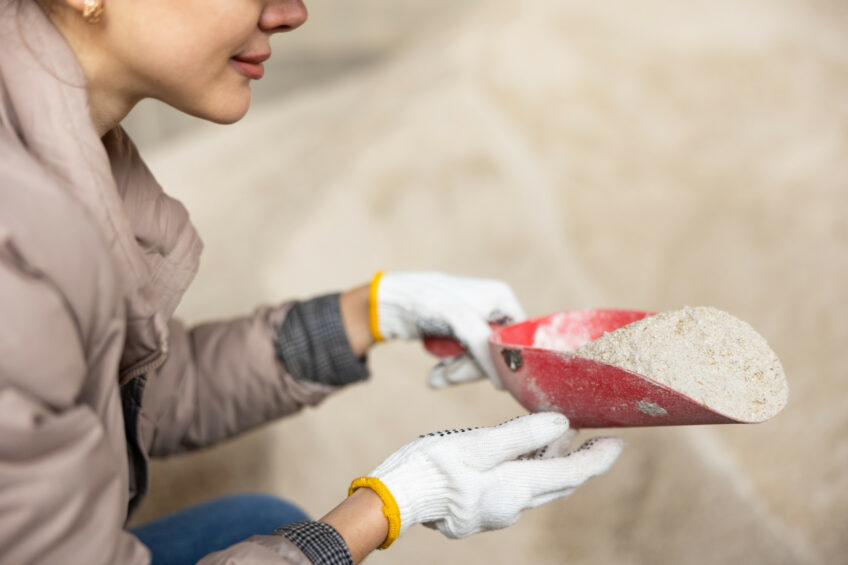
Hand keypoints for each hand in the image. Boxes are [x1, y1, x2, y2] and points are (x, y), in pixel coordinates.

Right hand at [350, 413, 622, 542]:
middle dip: (580, 461)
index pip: (571, 475)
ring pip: (538, 485)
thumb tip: (562, 424)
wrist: (395, 498)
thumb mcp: (477, 444)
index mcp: (515, 488)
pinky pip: (517, 488)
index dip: (598, 459)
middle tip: (599, 439)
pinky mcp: (480, 508)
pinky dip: (530, 468)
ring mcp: (496, 511)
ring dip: (554, 462)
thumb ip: (521, 435)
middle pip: (559, 483)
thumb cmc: (431, 467)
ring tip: (563, 436)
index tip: (619, 444)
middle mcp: (512, 506)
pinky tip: (525, 452)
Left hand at [370, 271, 525, 387]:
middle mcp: (494, 309)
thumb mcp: (460, 320)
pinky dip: (450, 369)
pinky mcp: (460, 335)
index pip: (518, 339)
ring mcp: (477, 323)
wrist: (388, 302)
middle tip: (449, 375)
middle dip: (473, 368)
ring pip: (480, 361)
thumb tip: (505, 385)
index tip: (488, 379)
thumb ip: (485, 348)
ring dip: (457, 372)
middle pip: (498, 353)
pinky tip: (435, 375)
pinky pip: (464, 361)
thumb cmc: (426, 302)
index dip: (504, 361)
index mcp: (502, 298)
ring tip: (437, 375)